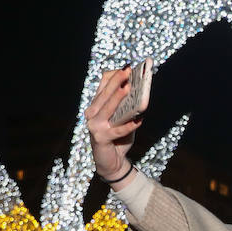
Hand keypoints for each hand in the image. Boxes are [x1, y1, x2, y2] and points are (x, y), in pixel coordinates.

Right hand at [83, 67, 143, 184]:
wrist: (112, 162)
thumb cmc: (118, 138)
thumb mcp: (122, 119)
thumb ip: (127, 107)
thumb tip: (139, 92)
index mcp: (96, 106)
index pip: (102, 86)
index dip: (113, 76)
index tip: (126, 68)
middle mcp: (92, 114)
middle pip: (105, 94)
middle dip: (117, 82)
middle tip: (127, 71)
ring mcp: (95, 126)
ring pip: (107, 109)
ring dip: (118, 98)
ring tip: (128, 88)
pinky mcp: (101, 139)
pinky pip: (117, 130)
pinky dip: (128, 126)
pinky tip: (138, 120)